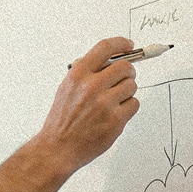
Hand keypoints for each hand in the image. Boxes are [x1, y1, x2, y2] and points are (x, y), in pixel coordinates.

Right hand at [42, 36, 140, 172]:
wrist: (58, 147)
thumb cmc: (62, 120)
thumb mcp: (67, 89)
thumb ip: (87, 74)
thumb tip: (111, 61)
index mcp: (78, 75)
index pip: (105, 48)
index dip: (121, 44)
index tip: (129, 45)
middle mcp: (91, 87)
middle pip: (125, 67)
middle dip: (128, 72)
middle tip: (124, 79)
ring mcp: (104, 104)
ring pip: (132, 86)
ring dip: (127, 92)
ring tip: (114, 101)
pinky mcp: (115, 120)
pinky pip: (134, 104)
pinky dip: (128, 108)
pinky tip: (115, 114)